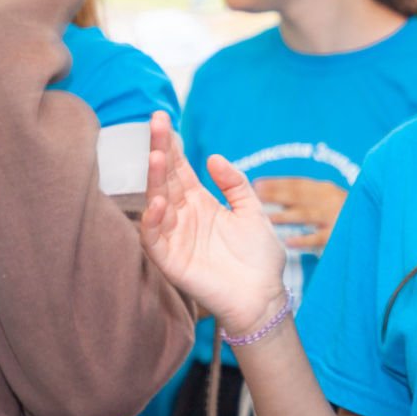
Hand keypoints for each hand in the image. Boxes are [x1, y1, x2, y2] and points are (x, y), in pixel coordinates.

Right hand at [140, 110, 288, 335]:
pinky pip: (154, 238)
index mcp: (201, 203)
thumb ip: (235, 184)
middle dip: (160, 151)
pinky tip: (159, 202)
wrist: (263, 297)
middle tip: (156, 124)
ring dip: (155, 181)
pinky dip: (153, 220)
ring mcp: (174, 237)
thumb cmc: (259, 257)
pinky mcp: (170, 260)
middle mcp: (183, 216)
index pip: (181, 169)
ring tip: (158, 157)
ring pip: (156, 203)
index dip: (173, 145)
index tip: (164, 119)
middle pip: (166, 179)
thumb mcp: (252, 211)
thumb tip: (214, 157)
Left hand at [252, 176, 347, 253]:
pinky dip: (304, 240)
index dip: (277, 183)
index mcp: (326, 189)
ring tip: (267, 218)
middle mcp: (330, 199)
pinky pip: (319, 238)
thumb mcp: (329, 200)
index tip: (256, 183)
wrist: (376, 227)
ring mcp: (336, 217)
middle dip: (276, 194)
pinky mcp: (340, 235)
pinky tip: (289, 242)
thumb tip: (276, 196)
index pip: (298, 184)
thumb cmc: (345, 215)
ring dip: (286, 216)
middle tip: (254, 196)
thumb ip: (307, 198)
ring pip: (306, 215)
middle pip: (299, 195)